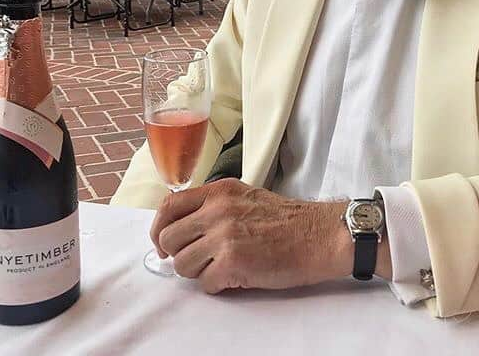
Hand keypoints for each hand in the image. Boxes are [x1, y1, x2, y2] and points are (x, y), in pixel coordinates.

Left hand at [150, 179, 352, 292]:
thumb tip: (183, 227)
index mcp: (219, 192)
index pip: (169, 205)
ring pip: (182, 265)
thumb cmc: (287, 220)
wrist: (319, 235)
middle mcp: (217, 210)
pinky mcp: (233, 262)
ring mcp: (224, 236)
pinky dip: (218, 285)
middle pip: (169, 238)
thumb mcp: (245, 197)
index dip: (159, 228)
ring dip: (199, 272)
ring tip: (223, 266)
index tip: (163, 242)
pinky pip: (204, 284)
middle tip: (198, 260)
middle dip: (179, 254)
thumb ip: (213, 206)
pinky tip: (237, 276)